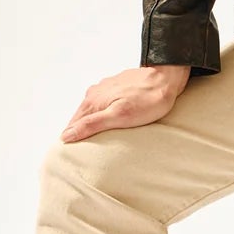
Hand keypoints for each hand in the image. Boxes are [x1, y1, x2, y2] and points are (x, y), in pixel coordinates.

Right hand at [60, 64, 191, 140]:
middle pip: (81, 118)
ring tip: (97, 139)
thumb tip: (67, 136)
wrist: (166, 79)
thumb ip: (91, 124)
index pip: (72, 126)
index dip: (72, 140)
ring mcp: (105, 89)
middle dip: (81, 133)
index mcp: (92, 101)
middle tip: (85, 151)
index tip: (74, 154)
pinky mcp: (116, 87)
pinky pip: (104, 104)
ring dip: (92, 124)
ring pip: (92, 111)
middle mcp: (95, 93)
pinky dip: (104, 114)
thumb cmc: (147, 100)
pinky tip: (111, 121)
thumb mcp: (119, 116)